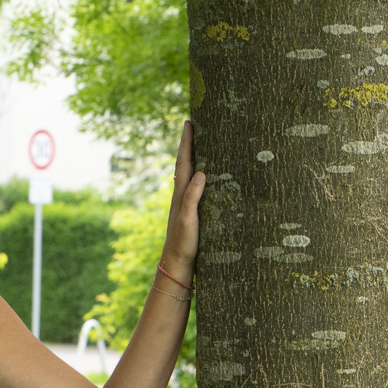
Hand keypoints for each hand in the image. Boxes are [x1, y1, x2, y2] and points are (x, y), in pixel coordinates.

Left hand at [158, 121, 207, 285]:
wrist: (177, 265)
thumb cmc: (183, 244)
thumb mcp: (188, 220)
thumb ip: (192, 197)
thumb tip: (200, 172)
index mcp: (181, 194)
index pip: (184, 161)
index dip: (187, 142)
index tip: (189, 122)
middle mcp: (182, 196)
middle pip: (186, 164)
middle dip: (191, 145)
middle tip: (197, 126)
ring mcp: (187, 204)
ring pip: (191, 175)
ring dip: (196, 159)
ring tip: (205, 145)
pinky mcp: (194, 213)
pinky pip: (198, 188)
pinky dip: (202, 177)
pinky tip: (209, 179)